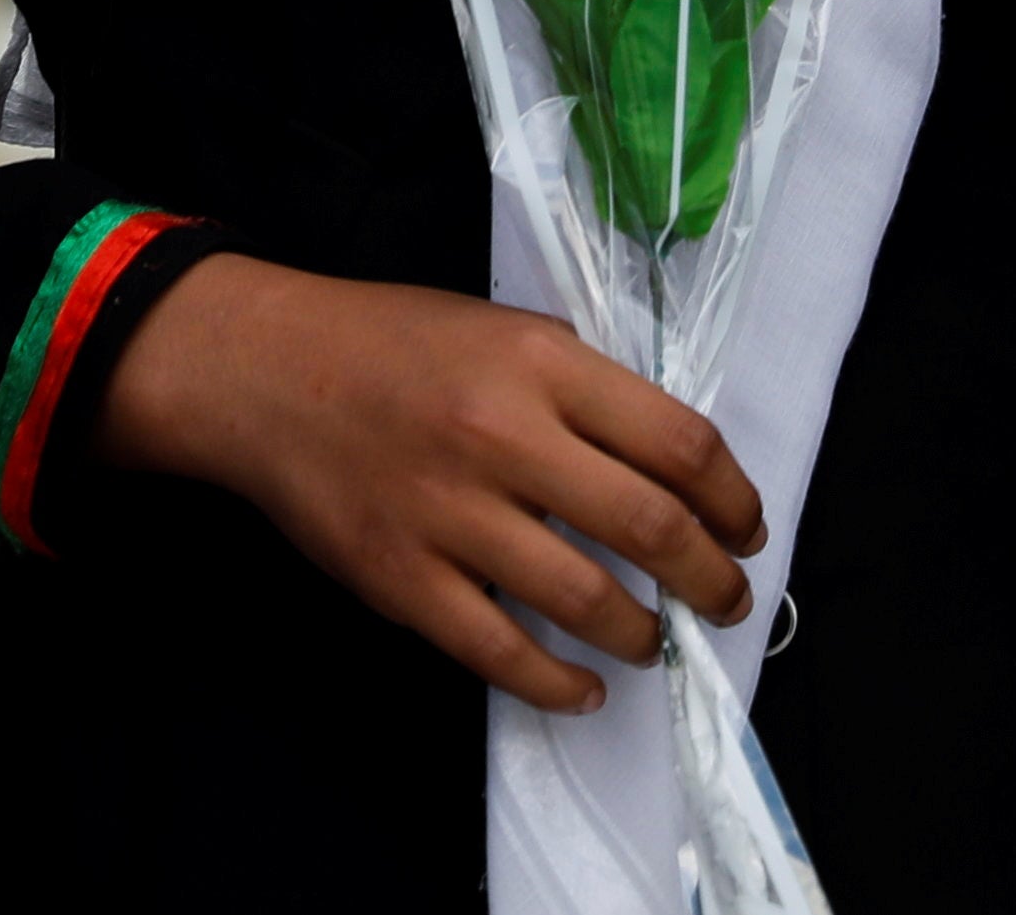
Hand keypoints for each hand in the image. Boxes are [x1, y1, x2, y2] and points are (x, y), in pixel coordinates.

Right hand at [91, 254, 763, 713]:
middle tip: (727, 600)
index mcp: (541, 363)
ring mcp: (450, 512)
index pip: (678, 442)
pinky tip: (582, 687)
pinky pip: (498, 651)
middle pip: (649, 526)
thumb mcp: (506, 328)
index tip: (746, 527)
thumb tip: (670, 461)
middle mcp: (503, 435)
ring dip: (640, 633)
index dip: (732, 497)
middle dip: (710, 579)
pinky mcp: (402, 577)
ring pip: (584, 599)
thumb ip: (585, 386)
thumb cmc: (397, 342)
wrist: (269, 373)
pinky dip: (555, 683)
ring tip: (653, 639)